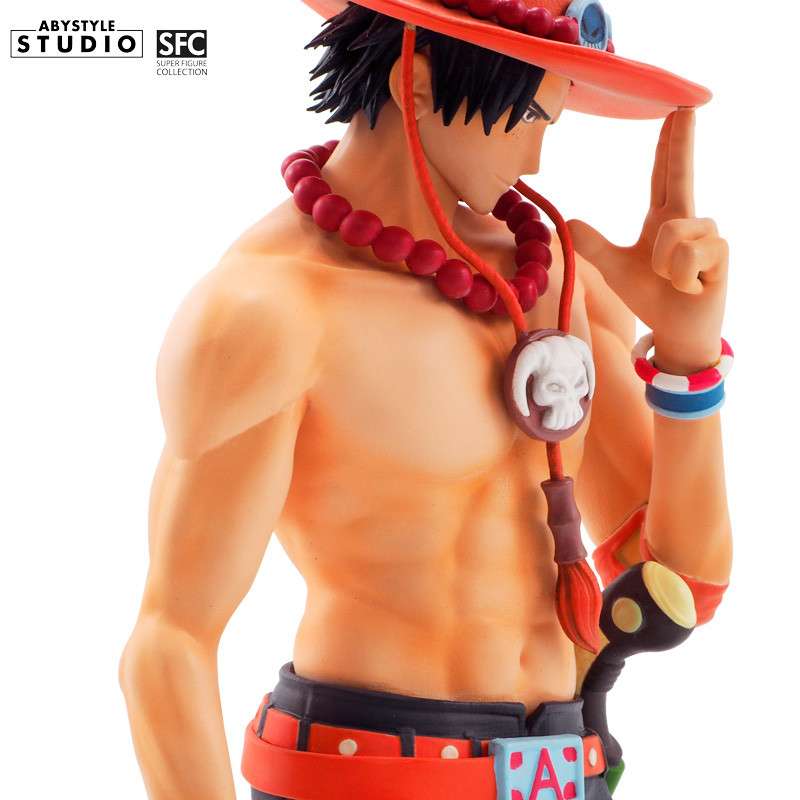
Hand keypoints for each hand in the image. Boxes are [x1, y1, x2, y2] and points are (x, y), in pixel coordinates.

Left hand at [567, 109, 728, 374]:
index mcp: (663, 219)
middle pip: (682, 173)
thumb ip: (595, 246)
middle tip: (687, 105)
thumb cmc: (652, 297)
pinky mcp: (721, 255)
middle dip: (683, 141)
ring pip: (673, 234)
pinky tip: (691, 287)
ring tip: (673, 281)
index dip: (668, 144)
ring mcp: (708, 235)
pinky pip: (686, 257)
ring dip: (663, 266)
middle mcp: (688, 220)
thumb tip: (569, 222)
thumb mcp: (616, 270)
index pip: (663, 174)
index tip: (675, 112)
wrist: (677, 329)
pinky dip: (679, 278)